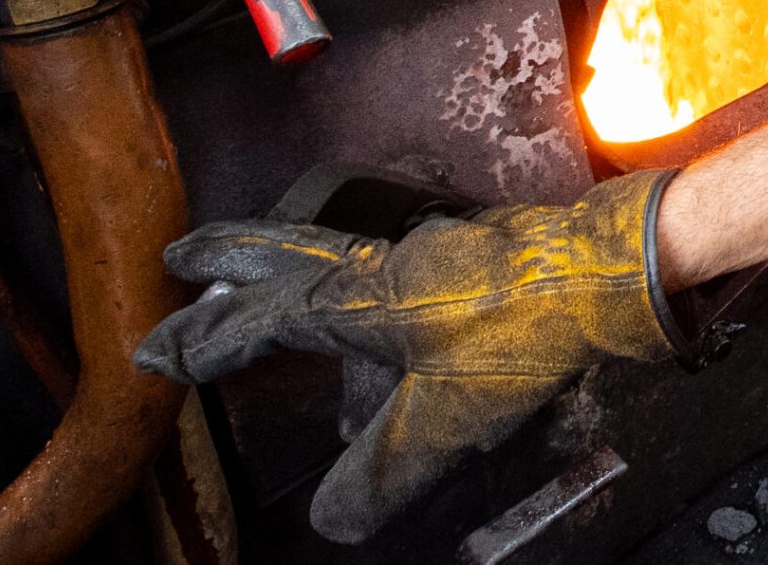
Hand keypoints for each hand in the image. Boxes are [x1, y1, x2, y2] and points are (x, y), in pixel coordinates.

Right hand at [136, 170, 685, 543]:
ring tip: (278, 292)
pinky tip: (392, 312)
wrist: (611, 270)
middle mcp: (391, 261)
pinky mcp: (478, 252)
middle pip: (292, 251)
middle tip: (188, 252)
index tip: (156, 352)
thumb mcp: (445, 421)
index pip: (263, 319)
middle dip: (234, 254)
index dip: (206, 341)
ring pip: (347, 252)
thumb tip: (333, 519)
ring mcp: (437, 248)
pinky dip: (371, 285)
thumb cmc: (529, 331)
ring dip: (301, 266)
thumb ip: (382, 471)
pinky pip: (399, 263)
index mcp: (364, 298)